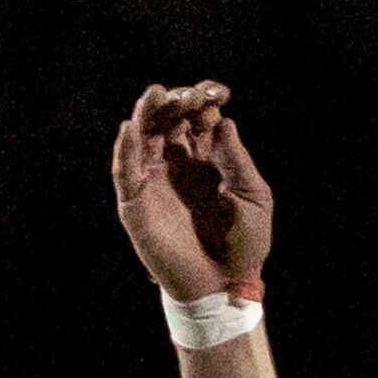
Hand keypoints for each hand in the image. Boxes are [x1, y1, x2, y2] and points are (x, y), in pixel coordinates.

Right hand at [110, 81, 272, 301]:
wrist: (224, 285)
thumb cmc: (244, 243)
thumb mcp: (253, 198)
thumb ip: (237, 161)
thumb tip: (225, 121)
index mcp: (205, 160)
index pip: (197, 120)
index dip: (203, 102)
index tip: (217, 92)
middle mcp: (176, 164)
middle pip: (167, 121)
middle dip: (175, 103)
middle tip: (186, 94)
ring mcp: (153, 182)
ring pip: (142, 138)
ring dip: (146, 115)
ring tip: (155, 95)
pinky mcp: (135, 203)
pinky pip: (125, 171)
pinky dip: (124, 149)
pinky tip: (129, 128)